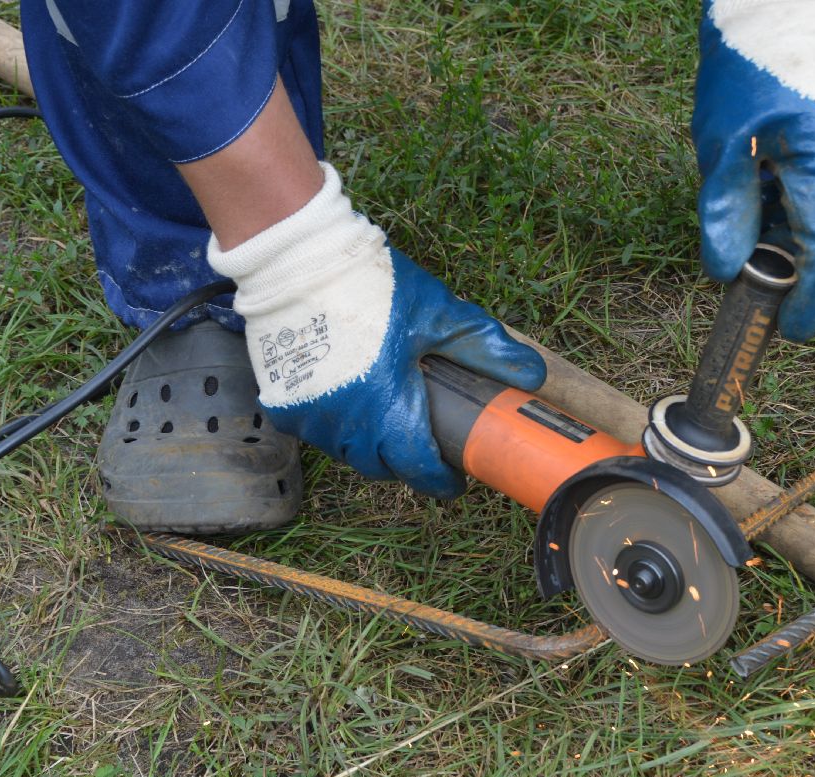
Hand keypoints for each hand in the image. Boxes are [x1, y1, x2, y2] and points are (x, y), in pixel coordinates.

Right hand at [208, 163, 544, 497]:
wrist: (298, 258)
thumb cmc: (372, 286)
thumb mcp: (438, 316)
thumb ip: (485, 349)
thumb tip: (532, 376)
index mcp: (388, 411)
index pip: (418, 471)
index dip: (440, 482)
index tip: (455, 480)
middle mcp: (346, 426)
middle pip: (382, 467)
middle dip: (406, 462)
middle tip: (425, 442)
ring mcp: (309, 418)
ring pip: (347, 453)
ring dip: (370, 445)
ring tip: (389, 419)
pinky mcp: (283, 404)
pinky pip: (316, 432)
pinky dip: (337, 427)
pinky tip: (351, 401)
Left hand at [693, 0, 814, 340]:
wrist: (785, 8)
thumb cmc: (750, 68)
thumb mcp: (724, 146)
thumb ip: (727, 213)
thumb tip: (726, 272)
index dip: (807, 301)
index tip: (787, 330)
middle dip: (795, 268)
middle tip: (750, 278)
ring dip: (799, 232)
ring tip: (754, 216)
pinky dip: (809, 204)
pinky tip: (775, 187)